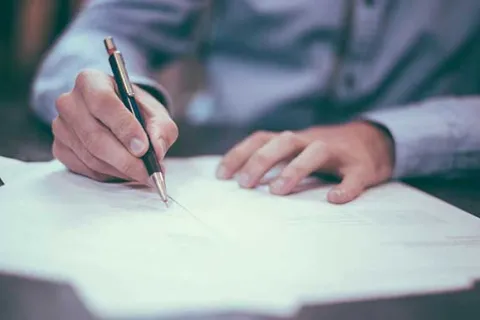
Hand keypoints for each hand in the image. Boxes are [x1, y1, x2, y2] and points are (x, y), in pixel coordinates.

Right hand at [52, 69, 177, 182]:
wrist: (119, 117)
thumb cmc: (137, 112)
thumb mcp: (156, 114)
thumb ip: (160, 129)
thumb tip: (157, 151)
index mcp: (91, 81)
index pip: (103, 102)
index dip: (124, 127)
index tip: (143, 148)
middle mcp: (69, 101)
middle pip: (95, 135)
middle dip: (125, 159)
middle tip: (148, 172)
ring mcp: (61, 126)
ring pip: (91, 156)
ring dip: (120, 169)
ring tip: (142, 173)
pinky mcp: (60, 148)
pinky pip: (85, 168)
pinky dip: (109, 174)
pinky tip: (124, 171)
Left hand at [216, 122, 393, 203]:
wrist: (373, 141)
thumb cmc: (326, 152)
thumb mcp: (298, 151)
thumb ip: (275, 161)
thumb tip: (240, 181)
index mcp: (294, 140)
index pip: (262, 139)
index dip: (240, 154)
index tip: (221, 175)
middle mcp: (312, 141)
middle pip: (284, 141)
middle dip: (261, 160)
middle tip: (244, 185)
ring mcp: (338, 152)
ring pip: (315, 152)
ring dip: (294, 169)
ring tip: (277, 191)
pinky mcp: (361, 166)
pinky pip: (354, 176)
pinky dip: (345, 187)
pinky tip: (335, 200)